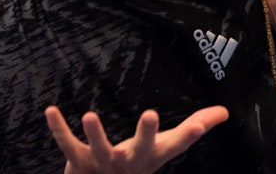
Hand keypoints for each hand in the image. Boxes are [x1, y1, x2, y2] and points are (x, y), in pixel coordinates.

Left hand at [44, 105, 228, 173]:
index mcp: (151, 155)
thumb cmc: (138, 163)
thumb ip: (193, 129)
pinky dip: (58, 129)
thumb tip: (224, 111)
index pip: (176, 144)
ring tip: (90, 115)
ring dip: (95, 134)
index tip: (201, 124)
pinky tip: (51, 110)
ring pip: (99, 150)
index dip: (191, 135)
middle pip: (140, 149)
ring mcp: (102, 164)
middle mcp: (129, 162)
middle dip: (146, 134)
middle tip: (150, 114)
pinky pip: (67, 145)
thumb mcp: (165, 146)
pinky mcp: (77, 163)